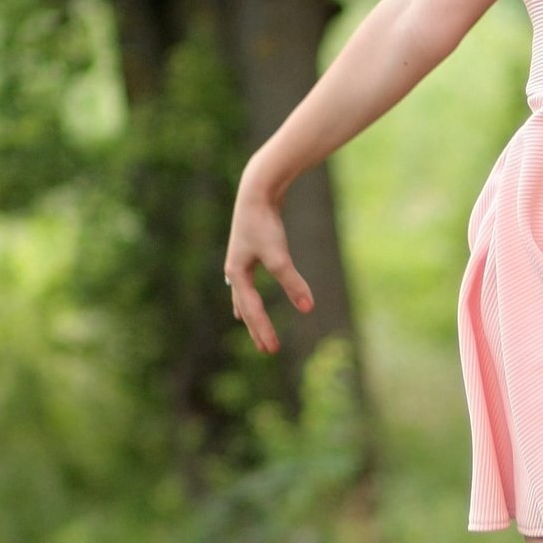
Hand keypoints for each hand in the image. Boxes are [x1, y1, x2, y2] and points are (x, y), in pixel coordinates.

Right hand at [224, 178, 313, 354]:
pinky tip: (246, 292)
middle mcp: (234, 270)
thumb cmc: (265, 224)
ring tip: (246, 323)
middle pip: (244, 306)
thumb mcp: (279, 256)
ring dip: (247, 311)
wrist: (256, 192)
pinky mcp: (249, 251)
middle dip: (255, 328)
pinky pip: (246, 280)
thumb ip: (293, 283)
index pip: (252, 310)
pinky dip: (246, 292)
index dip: (263, 330)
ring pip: (242, 293)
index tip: (272, 350)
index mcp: (237, 274)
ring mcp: (240, 261)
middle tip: (266, 349)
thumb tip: (308, 308)